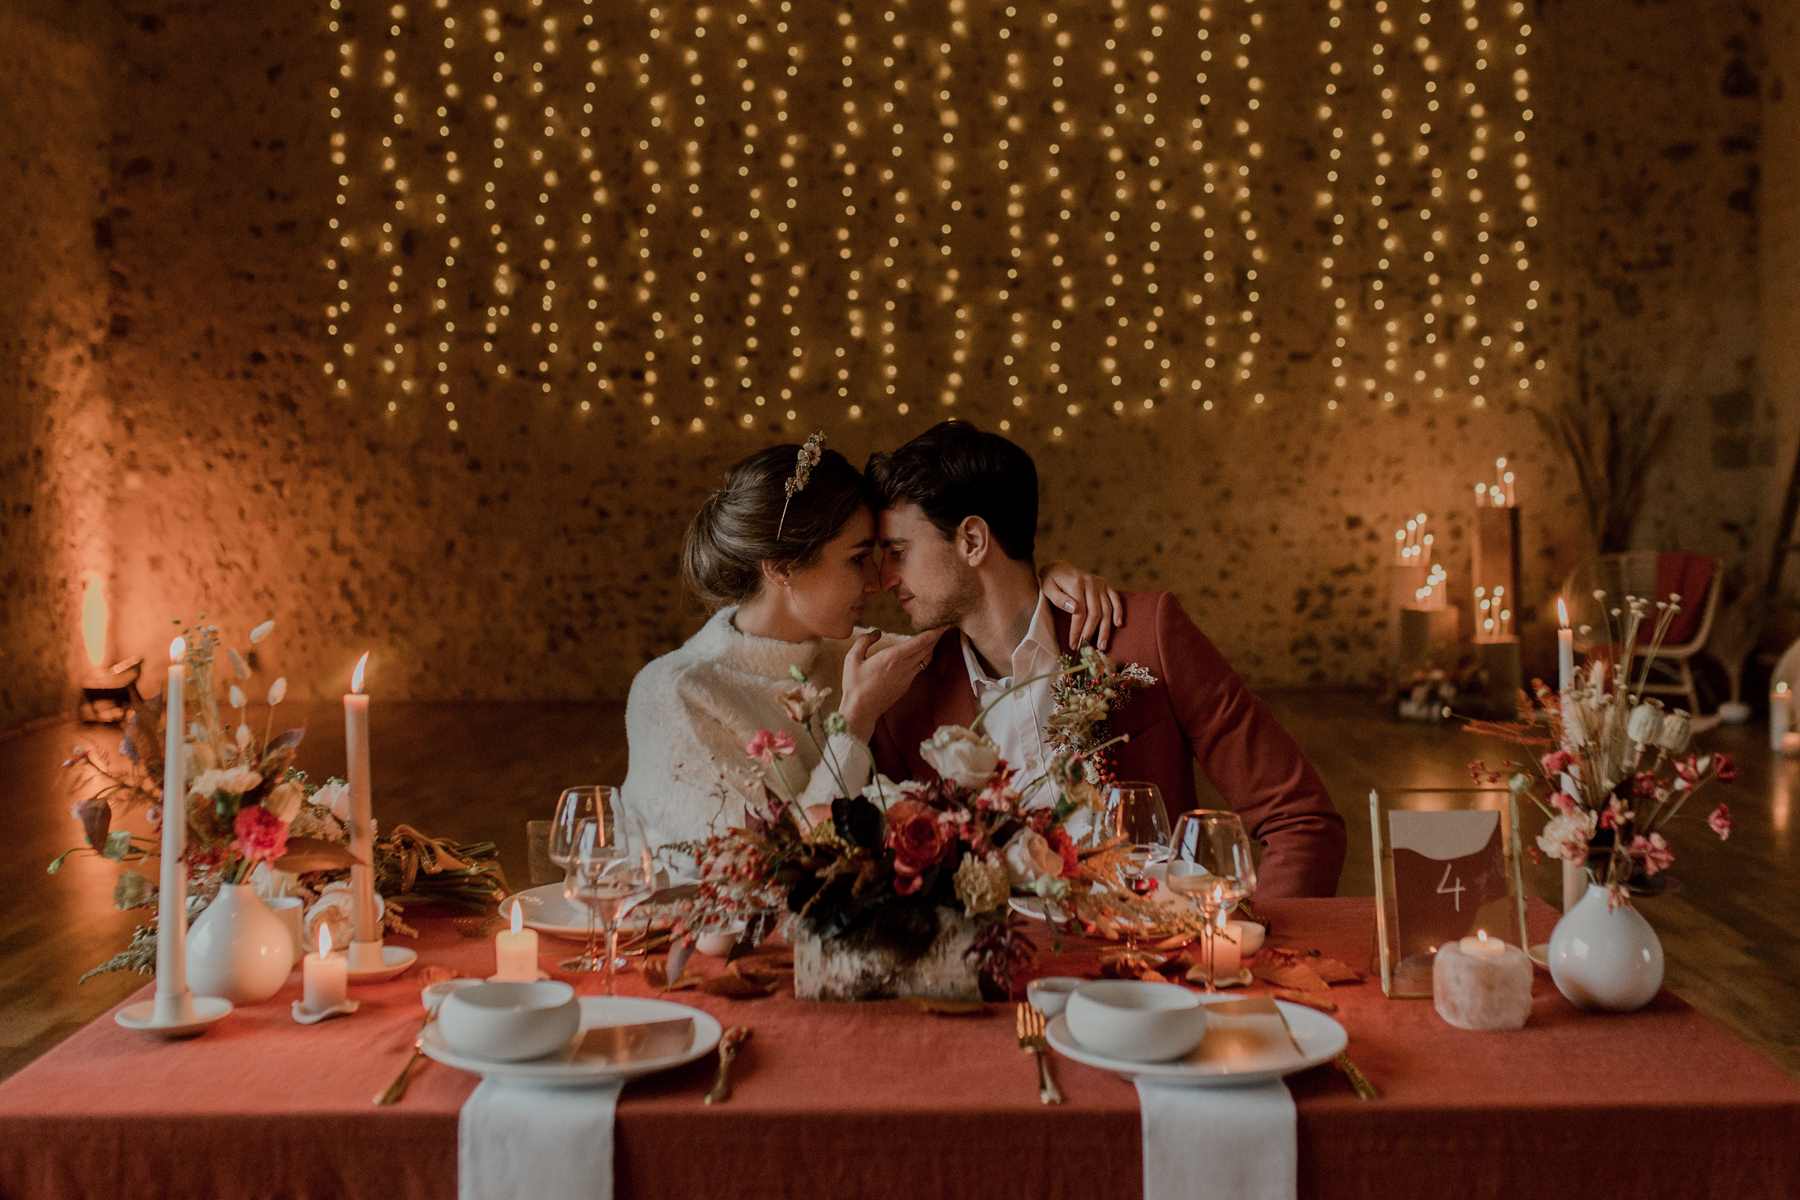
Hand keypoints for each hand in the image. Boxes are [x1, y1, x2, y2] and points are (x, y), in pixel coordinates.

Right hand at [839, 627, 948, 741]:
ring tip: (933, 637)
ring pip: (925, 659)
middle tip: (942, 626)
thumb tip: (876, 632)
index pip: (920, 642)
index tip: (943, 624)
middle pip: (927, 649)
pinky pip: (919, 668)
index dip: (934, 632)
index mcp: (893, 657)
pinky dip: (923, 658)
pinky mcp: (906, 686)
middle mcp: (904, 667)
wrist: (861, 711)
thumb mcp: (852, 658)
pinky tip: (920, 654)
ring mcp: (907, 678)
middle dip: (936, 637)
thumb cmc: (854, 684)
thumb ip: (864, 641)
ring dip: (931, 647)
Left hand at [1039, 562, 1124, 651]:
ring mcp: (1100, 584)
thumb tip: (1076, 610)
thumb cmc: (1050, 581)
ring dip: (1106, 629)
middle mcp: (1091, 583)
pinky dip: (1119, 611)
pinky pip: (1115, 599)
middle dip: (1091, 633)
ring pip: (1107, 609)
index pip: (1080, 613)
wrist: (1059, 567)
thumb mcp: (1048, 588)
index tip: (1073, 645)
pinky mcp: (1106, 585)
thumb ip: (1060, 599)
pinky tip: (1118, 625)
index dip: (1077, 630)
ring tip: (1102, 645)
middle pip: (1095, 613)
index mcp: (1076, 584)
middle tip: (1087, 649)